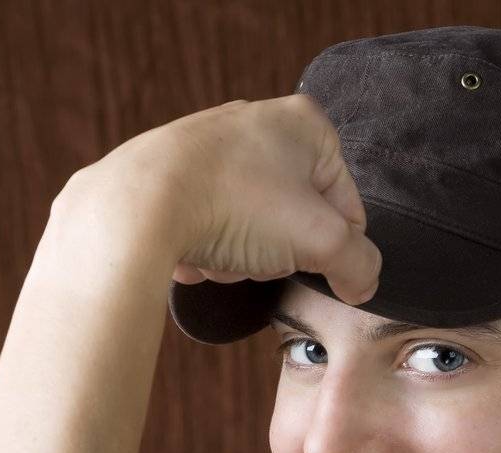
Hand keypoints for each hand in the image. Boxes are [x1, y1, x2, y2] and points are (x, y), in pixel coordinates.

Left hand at [81, 95, 382, 305]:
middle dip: (278, 251)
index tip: (310, 262)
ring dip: (240, 255)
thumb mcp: (321, 241)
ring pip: (249, 224)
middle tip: (259, 255)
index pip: (346, 203)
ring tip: (220, 252)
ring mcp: (210, 144)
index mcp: (305, 124)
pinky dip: (205, 245)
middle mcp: (256, 122)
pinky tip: (192, 250)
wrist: (138, 206)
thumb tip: (362, 283)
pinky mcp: (172, 171)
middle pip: (293, 216)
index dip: (333, 246)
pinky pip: (208, 223)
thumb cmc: (234, 205)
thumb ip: (358, 264)